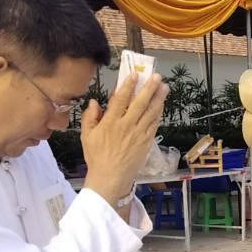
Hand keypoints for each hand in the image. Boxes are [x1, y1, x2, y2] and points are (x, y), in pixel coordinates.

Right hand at [82, 75, 167, 204]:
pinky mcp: (146, 141)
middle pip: (140, 103)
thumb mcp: (86, 136)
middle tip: (156, 76)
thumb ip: (90, 117)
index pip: (120, 99)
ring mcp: (138, 133)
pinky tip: (162, 105)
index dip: (128, 85)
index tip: (135, 74)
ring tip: (165, 87)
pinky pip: (154, 124)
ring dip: (159, 98)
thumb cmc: (97, 157)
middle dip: (149, 88)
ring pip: (151, 112)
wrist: (111, 177)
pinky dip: (158, 113)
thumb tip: (94, 102)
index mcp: (110, 122)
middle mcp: (126, 126)